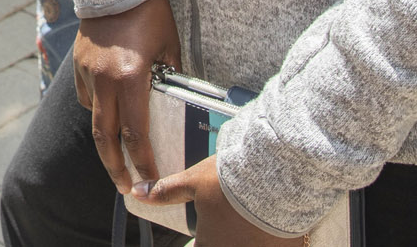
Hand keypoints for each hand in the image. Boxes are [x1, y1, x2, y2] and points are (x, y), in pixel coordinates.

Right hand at [74, 0, 181, 192]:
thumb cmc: (150, 12)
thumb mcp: (169, 47)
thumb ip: (169, 77)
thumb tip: (175, 102)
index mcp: (131, 77)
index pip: (135, 133)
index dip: (142, 162)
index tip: (150, 181)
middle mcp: (105, 79)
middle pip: (105, 138)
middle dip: (116, 168)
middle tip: (126, 188)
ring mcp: (88, 71)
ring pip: (94, 118)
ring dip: (105, 141)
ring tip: (117, 157)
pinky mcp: (79, 62)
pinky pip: (87, 96)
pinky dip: (97, 108)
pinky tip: (109, 111)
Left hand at [137, 157, 306, 244]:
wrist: (279, 176)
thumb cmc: (232, 180)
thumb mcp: (194, 182)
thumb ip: (166, 192)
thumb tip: (137, 193)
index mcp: (211, 245)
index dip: (200, 242)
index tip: (203, 235)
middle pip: (223, 246)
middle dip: (223, 238)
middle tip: (227, 221)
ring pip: (248, 246)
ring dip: (245, 238)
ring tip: (248, 221)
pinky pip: (275, 245)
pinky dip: (270, 240)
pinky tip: (272, 226)